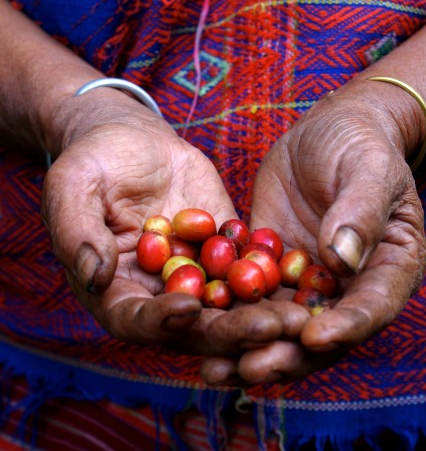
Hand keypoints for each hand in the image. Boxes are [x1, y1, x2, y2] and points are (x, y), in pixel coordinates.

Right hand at [41, 90, 306, 355]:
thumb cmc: (94, 162)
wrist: (132, 141)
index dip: (160, 320)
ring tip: (298, 315)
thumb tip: (95, 277)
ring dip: (263, 312)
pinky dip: (275, 277)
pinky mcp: (225, 249)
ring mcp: (196, 273)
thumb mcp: (73, 187)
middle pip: (194, 325)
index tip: (188, 305)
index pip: (136, 320)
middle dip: (231, 330)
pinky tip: (305, 281)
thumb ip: (77, 232)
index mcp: (117, 290)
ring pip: (230, 305)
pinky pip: (249, 267)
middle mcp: (160, 292)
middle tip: (269, 328)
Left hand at [201, 80, 425, 384]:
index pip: (372, 307)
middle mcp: (346, 284)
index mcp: (388, 267)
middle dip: (286, 353)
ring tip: (214, 367)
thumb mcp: (369, 169)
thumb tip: (341, 262)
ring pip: (279, 322)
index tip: (312, 336)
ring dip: (249, 346)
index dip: (346, 327)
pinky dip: (227, 312)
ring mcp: (304, 277)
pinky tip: (196, 325)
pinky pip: (248, 292)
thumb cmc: (360, 144)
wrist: (327, 132)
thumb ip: (360, 212)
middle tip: (250, 368)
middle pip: (320, 330)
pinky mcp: (270, 264)